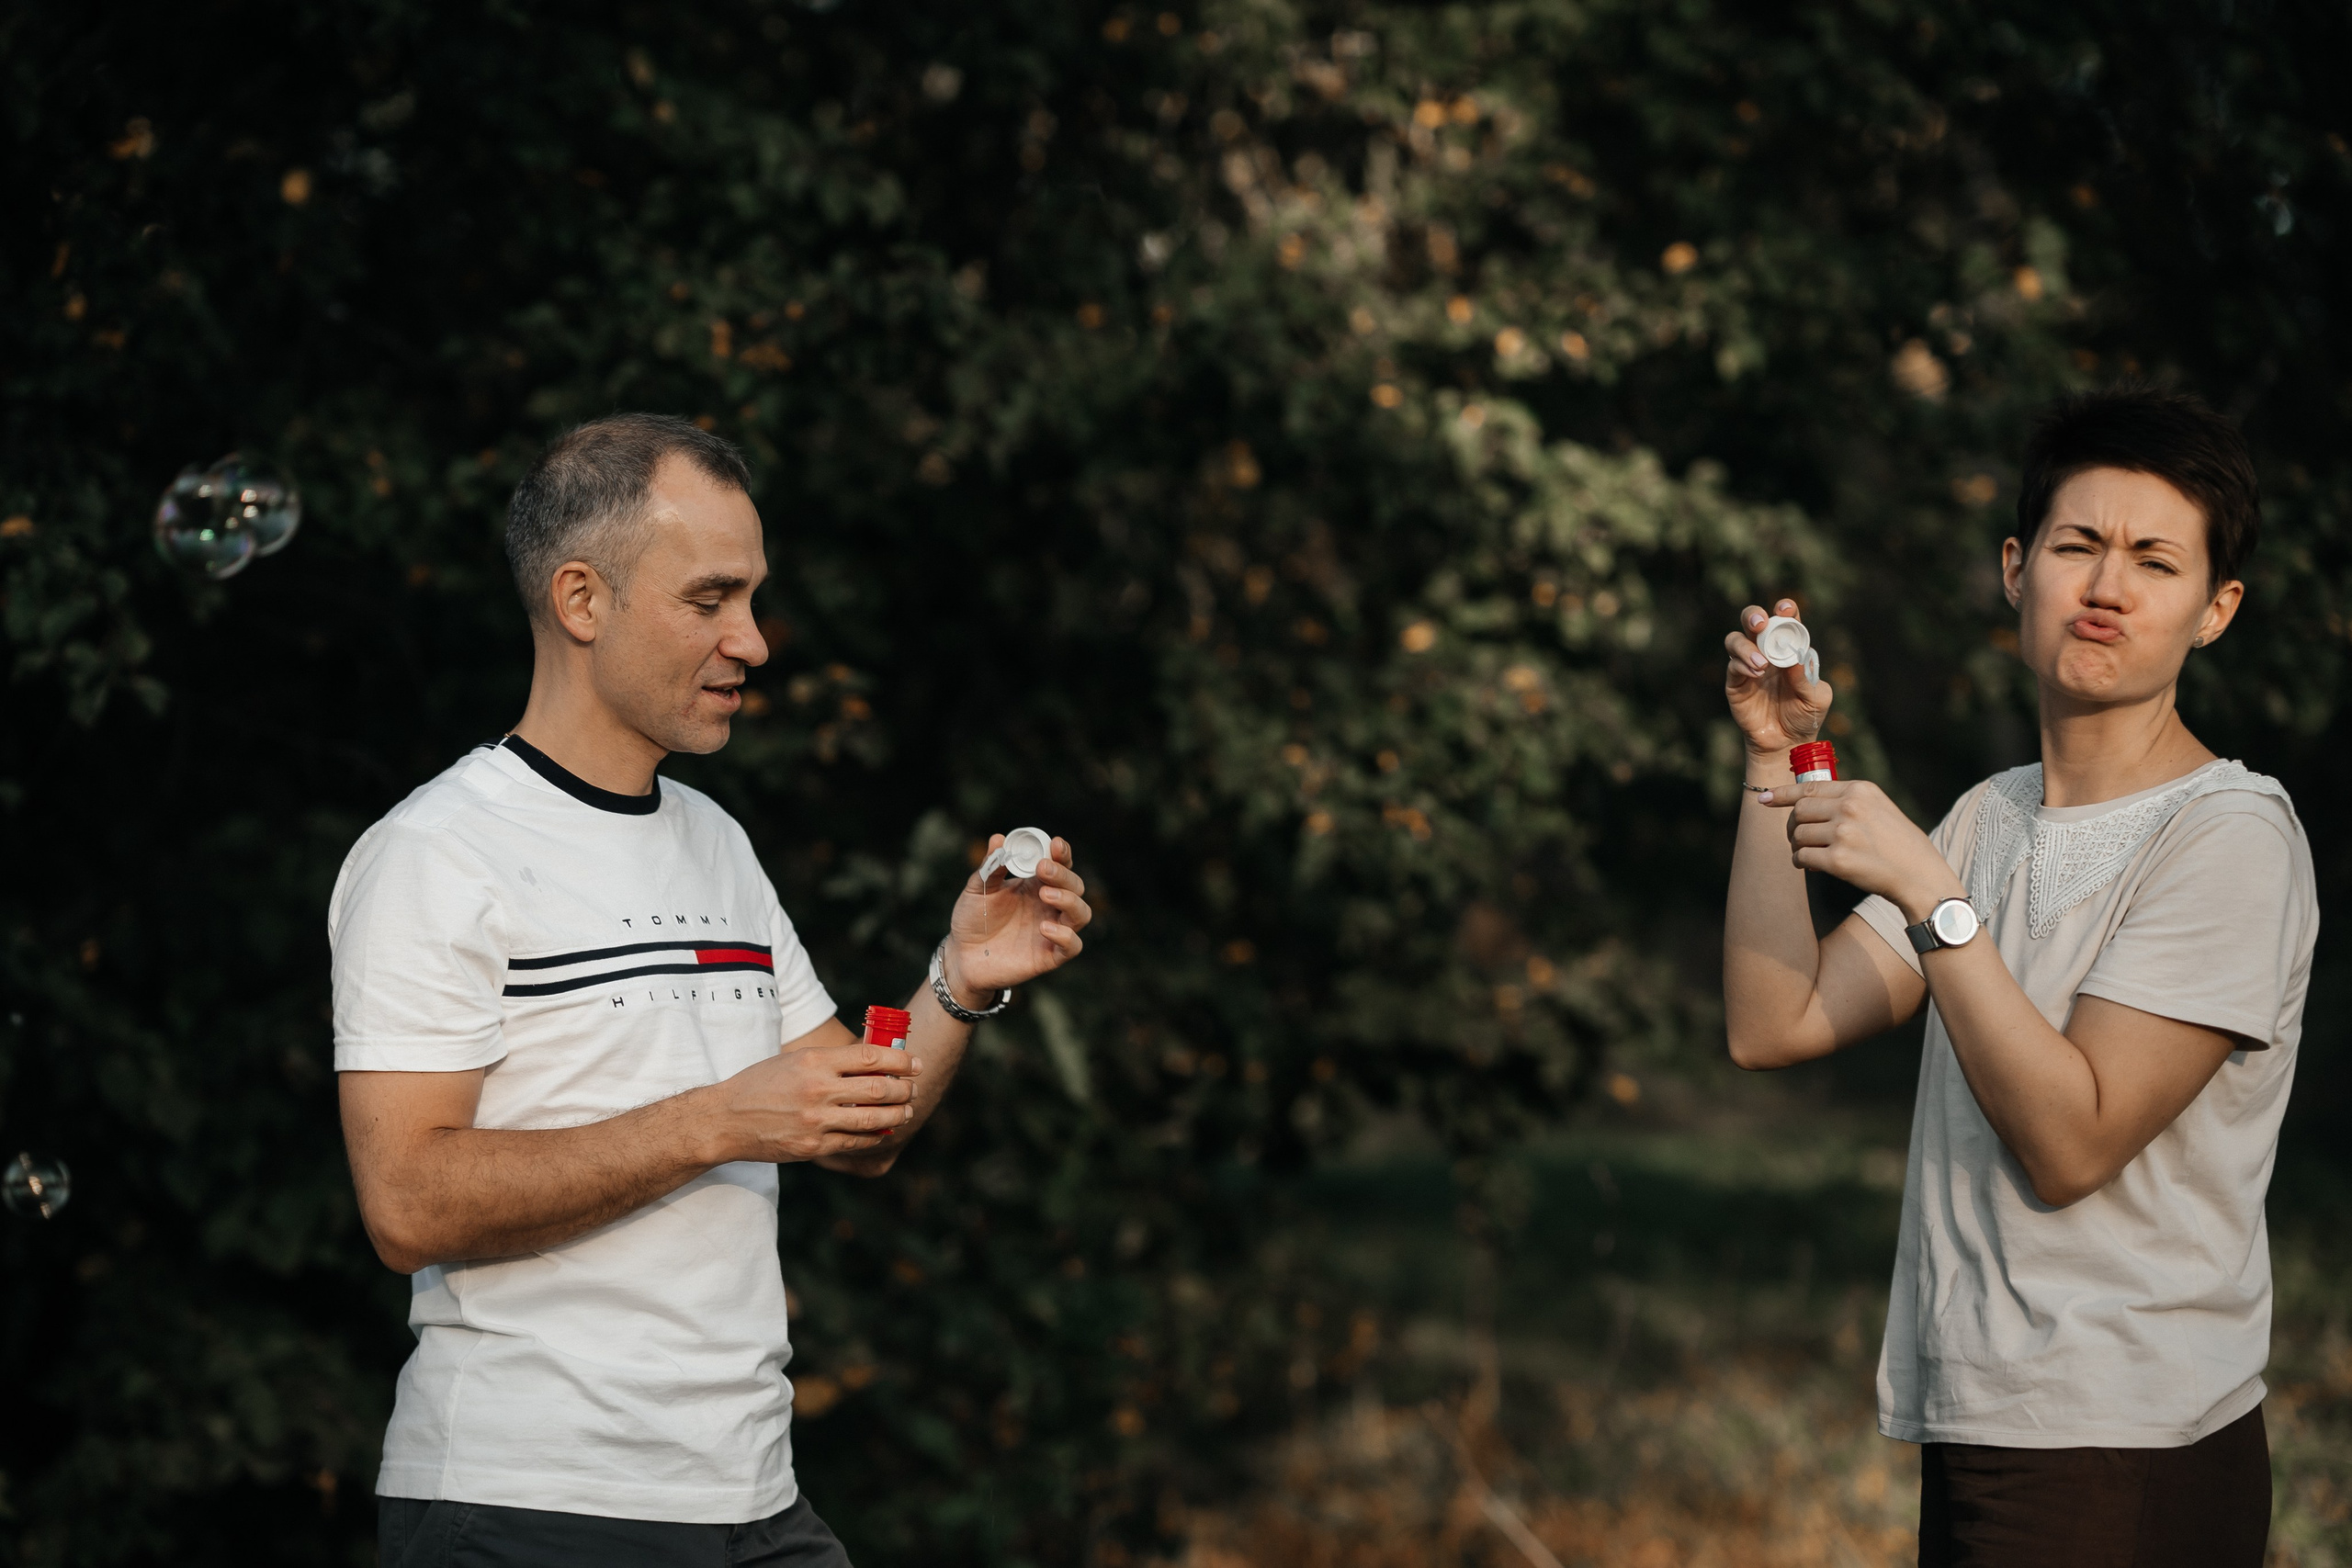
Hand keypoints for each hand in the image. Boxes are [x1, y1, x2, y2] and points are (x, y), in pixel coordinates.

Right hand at [703, 1044, 920, 1163]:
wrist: (726, 1119)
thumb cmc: (761, 1084)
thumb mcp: (794, 1060)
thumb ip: (830, 1061)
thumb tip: (873, 1061)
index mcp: (814, 1061)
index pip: (871, 1056)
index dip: (900, 1060)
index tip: (914, 1063)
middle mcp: (818, 1089)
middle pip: (879, 1089)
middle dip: (904, 1089)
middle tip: (913, 1088)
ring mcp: (816, 1121)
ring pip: (873, 1119)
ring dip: (897, 1115)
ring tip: (905, 1110)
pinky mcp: (813, 1146)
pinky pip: (855, 1143)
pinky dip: (874, 1136)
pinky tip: (883, 1130)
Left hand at [944, 834, 1091, 1002]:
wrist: (962, 956)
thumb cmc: (972, 920)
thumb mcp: (978, 889)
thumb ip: (990, 866)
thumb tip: (998, 839)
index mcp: (1035, 885)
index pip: (1061, 865)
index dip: (1063, 853)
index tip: (1054, 844)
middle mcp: (1048, 906)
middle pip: (1075, 886)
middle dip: (1064, 874)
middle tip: (1043, 868)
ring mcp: (1052, 930)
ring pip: (1082, 913)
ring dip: (1070, 900)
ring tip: (1045, 894)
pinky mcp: (1049, 955)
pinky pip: (1073, 946)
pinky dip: (1066, 936)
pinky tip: (1045, 928)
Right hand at [1724, 598, 1832, 756]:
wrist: (1787, 743)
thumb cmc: (1805, 716)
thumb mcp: (1817, 697)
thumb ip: (1806, 677)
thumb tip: (1794, 657)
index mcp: (1789, 649)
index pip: (1785, 621)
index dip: (1784, 610)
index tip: (1786, 609)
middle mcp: (1766, 652)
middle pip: (1753, 621)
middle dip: (1754, 616)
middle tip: (1761, 623)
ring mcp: (1748, 666)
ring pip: (1735, 640)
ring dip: (1745, 646)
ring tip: (1762, 663)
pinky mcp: (1736, 684)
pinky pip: (1733, 666)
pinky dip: (1742, 665)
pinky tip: (1756, 674)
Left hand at [1759, 779, 1962, 918]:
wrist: (1919, 876)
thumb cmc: (1898, 844)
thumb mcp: (1878, 808)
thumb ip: (1846, 801)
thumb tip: (1802, 801)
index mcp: (1860, 790)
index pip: (1809, 788)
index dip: (1782, 794)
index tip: (1764, 799)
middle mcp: (1850, 807)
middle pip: (1798, 811)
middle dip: (1792, 826)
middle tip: (1799, 838)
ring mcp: (1843, 833)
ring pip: (1797, 835)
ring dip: (1797, 846)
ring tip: (1811, 854)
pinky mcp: (1838, 860)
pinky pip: (1801, 857)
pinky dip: (1801, 863)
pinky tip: (1813, 867)